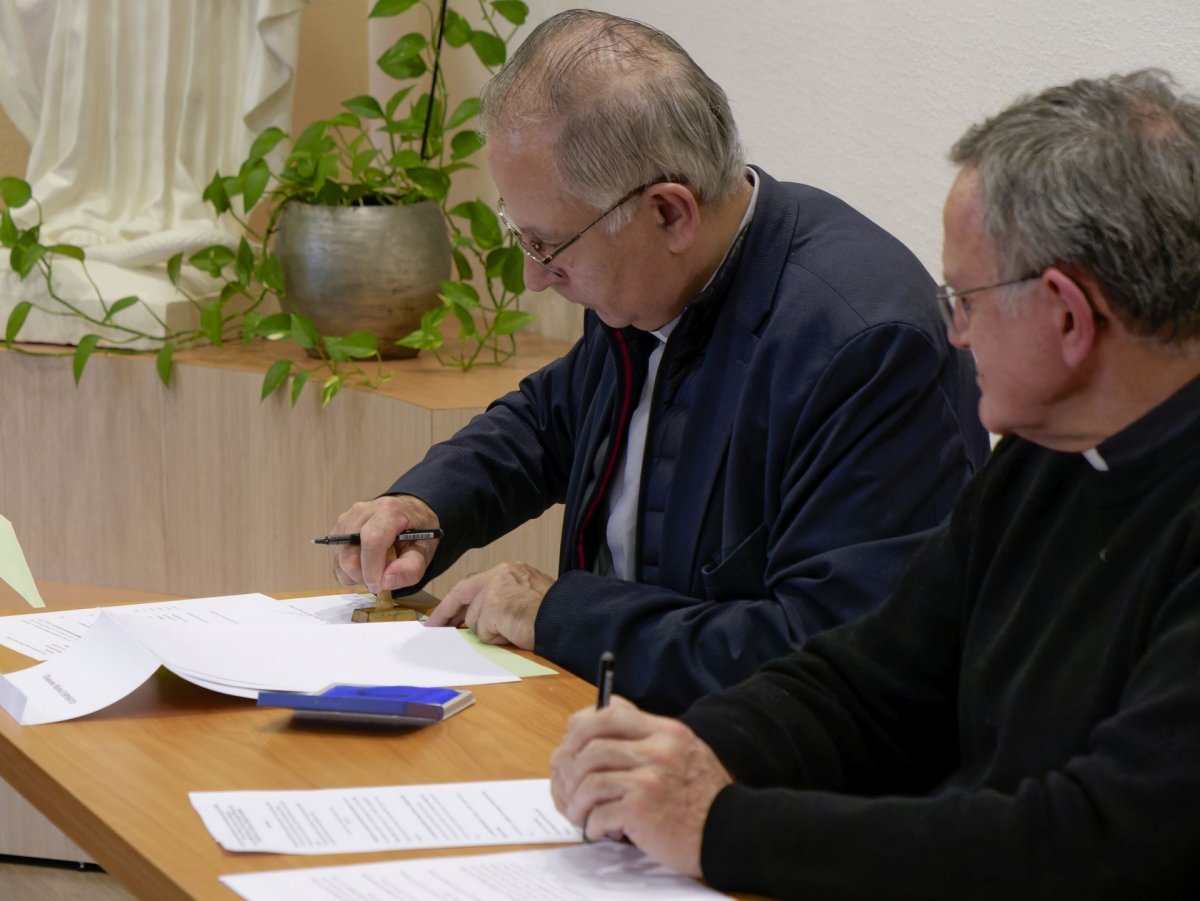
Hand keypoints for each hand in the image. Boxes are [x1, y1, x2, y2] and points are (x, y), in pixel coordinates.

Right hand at [330, 495, 439, 592]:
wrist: (406, 514)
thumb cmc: (417, 531)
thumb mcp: (425, 550)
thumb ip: (412, 568)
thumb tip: (386, 582)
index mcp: (389, 511)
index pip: (372, 540)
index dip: (372, 568)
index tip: (379, 586)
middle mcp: (362, 512)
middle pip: (349, 555)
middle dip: (365, 576)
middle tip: (384, 577)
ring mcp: (345, 521)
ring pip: (340, 561)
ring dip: (358, 575)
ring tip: (378, 567)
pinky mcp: (337, 532)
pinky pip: (337, 562)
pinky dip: (350, 572)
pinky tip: (367, 565)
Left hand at [424, 562, 551, 648]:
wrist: (567, 617)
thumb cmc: (553, 613)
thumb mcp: (525, 597)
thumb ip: (501, 601)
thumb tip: (477, 619)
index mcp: (509, 570)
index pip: (472, 584)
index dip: (455, 600)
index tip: (443, 614)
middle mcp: (500, 574)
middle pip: (463, 595)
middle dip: (446, 613)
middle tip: (434, 627)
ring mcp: (495, 590)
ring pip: (474, 620)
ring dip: (490, 631)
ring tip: (514, 629)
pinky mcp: (493, 607)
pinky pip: (484, 632)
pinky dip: (497, 638)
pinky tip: (514, 633)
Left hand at [550, 696, 731, 877]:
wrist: (732, 831)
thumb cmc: (703, 796)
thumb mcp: (683, 750)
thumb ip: (648, 736)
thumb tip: (599, 720)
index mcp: (664, 731)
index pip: (609, 712)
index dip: (580, 728)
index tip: (572, 747)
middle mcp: (657, 749)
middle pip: (590, 743)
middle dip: (569, 765)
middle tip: (566, 784)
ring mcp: (649, 779)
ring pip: (589, 778)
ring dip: (576, 800)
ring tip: (579, 813)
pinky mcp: (642, 810)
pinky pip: (598, 812)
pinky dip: (591, 824)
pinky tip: (597, 830)